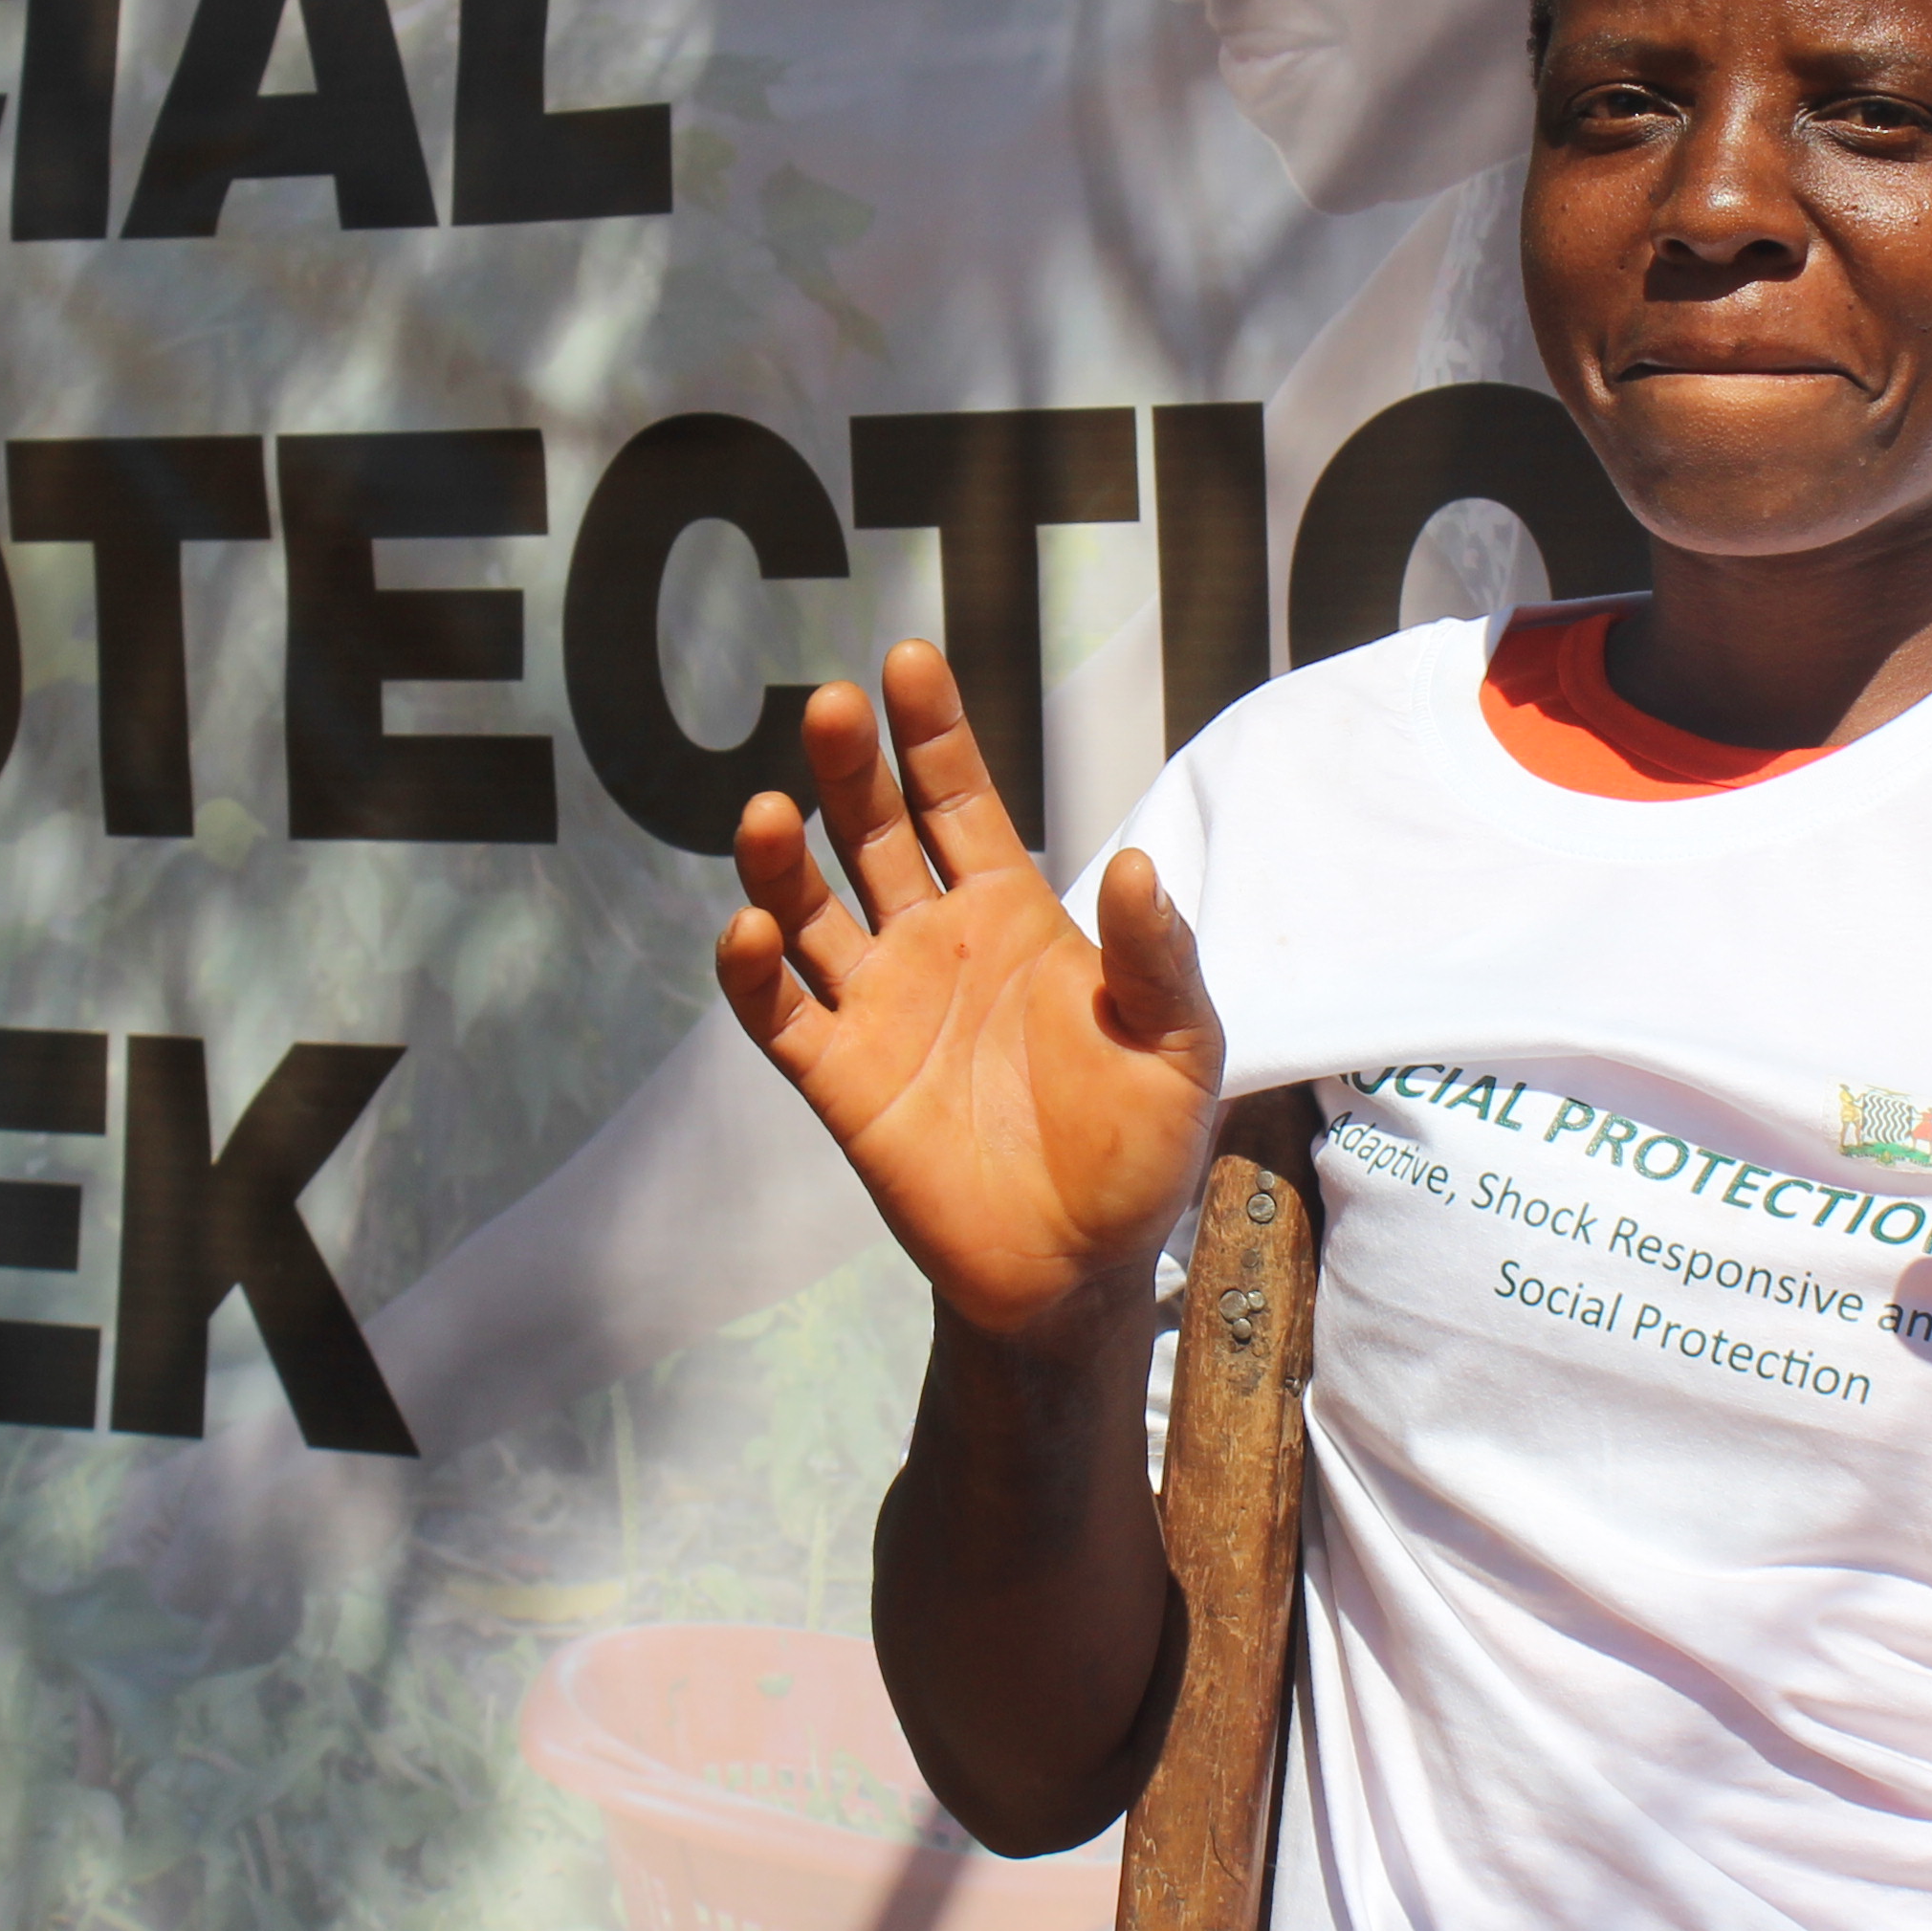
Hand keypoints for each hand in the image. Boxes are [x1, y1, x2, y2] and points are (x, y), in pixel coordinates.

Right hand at [716, 644, 1223, 1338]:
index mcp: (1009, 914)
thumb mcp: (1179, 1045)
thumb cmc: (1138, 1151)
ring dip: (781, 858)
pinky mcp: (840, 1081)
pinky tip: (751, 928)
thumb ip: (1156, 959)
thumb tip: (1136, 864)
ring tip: (767, 812)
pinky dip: (755, 970)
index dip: (930, 732)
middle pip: (871, 832)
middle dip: (847, 767)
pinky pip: (780, 1014)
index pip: (957, 798)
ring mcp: (877, 1008)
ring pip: (809, 908)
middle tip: (828, 706)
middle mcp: (931, 944)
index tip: (905, 661)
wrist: (1079, 1269)